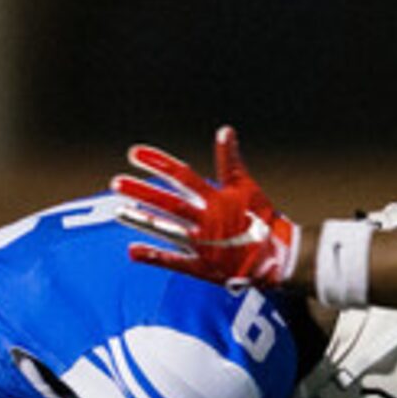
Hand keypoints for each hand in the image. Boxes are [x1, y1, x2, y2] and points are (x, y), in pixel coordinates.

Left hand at [111, 126, 300, 287]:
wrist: (280, 258)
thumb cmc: (264, 220)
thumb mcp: (247, 186)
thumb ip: (230, 160)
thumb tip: (224, 130)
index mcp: (218, 200)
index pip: (183, 176)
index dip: (159, 163)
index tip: (135, 154)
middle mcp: (207, 221)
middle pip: (169, 203)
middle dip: (142, 192)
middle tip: (116, 183)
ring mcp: (203, 245)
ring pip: (167, 230)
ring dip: (142, 220)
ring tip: (119, 210)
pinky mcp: (203, 267)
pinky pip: (174, 262)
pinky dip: (154, 257)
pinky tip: (132, 251)